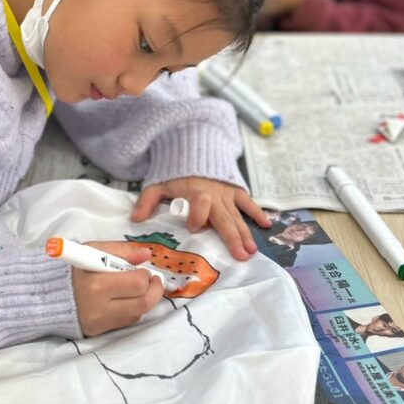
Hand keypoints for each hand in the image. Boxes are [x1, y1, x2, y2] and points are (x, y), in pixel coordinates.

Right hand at [72, 241, 164, 336]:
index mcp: (96, 284)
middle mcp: (99, 307)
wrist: (49, 293)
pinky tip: (127, 299)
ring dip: (146, 299)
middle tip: (152, 280)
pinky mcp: (100, 331)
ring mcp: (100, 322)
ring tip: (140, 288)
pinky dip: (133, 309)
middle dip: (154, 289)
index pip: (137, 283)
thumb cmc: (74, 268)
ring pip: (139, 313)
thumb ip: (121, 250)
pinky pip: (128, 321)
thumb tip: (147, 254)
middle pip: (144, 302)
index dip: (145, 275)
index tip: (142, 269)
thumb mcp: (93, 250)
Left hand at [131, 177, 271, 260]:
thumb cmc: (175, 172)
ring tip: (252, 250)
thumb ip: (147, 200)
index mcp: (194, 193)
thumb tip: (135, 220)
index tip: (194, 228)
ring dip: (245, 233)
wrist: (194, 147)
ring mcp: (226, 193)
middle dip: (232, 237)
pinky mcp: (235, 190)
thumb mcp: (157, 183)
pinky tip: (268, 224)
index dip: (198, 217)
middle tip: (241, 256)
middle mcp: (213, 194)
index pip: (199, 206)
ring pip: (237, 215)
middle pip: (224, 217)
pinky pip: (248, 202)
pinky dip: (258, 212)